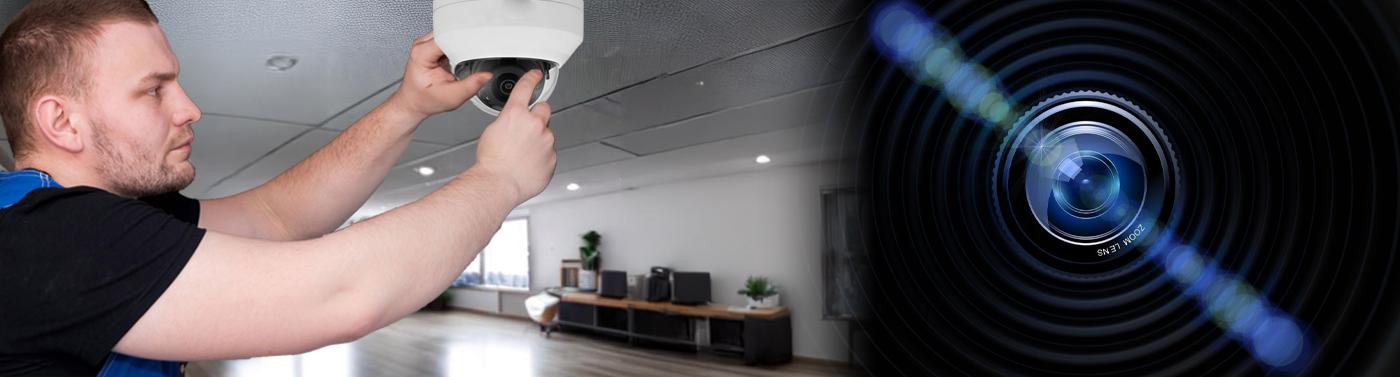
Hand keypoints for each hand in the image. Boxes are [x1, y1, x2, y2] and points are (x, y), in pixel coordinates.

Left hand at [388, 32, 491, 119]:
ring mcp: (427, 43)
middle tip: (474, 54)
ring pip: (451, 33)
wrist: (414, 101)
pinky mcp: (434, 45)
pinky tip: (462, 56)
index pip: (447, 36)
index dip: (464, 41)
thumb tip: (486, 75)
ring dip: (462, 43)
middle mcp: (422, 45)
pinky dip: (460, 45)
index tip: (476, 48)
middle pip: (450, 32)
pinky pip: (450, 38)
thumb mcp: (450, 97)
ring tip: (467, 57)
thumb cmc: (425, 99)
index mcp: (421, 53)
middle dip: (465, 42)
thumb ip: (470, 86)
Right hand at [472, 70, 555, 203]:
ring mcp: (546, 141)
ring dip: (538, 140)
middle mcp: (535, 124)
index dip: (531, 79)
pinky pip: (549, 153)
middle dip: (537, 115)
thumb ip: (508, 120)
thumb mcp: (493, 130)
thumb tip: (514, 122)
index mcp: (516, 114)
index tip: (536, 75)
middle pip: (543, 109)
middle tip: (526, 129)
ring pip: (546, 134)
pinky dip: (541, 157)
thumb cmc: (491, 160)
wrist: (498, 183)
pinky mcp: (552, 157)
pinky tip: (528, 164)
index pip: (525, 88)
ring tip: (522, 154)